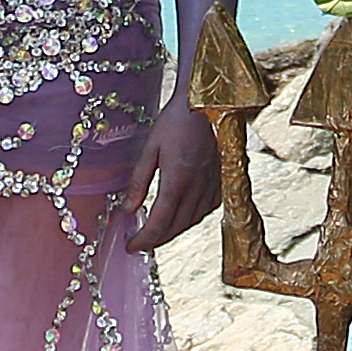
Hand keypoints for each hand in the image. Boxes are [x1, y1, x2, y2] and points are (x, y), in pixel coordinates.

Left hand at [123, 100, 223, 253]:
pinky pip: (206, 211)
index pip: (159, 223)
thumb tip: (128, 209)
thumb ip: (139, 181)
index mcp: (177, 181)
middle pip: (175, 228)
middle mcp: (198, 189)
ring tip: (156, 232)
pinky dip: (190, 218)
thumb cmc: (176, 121)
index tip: (131, 248)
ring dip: (173, 231)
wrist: (208, 103)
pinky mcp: (223, 182)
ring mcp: (213, 187)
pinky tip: (180, 214)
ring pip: (191, 222)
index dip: (143, 240)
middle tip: (139, 243)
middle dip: (156, 240)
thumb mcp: (150, 148)